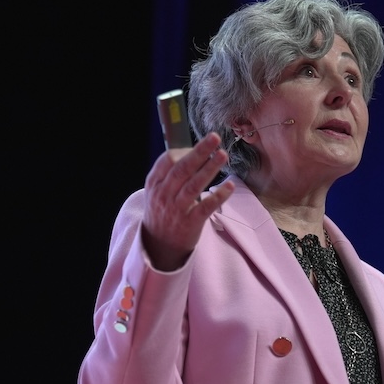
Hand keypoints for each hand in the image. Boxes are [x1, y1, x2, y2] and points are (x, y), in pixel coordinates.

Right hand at [141, 133, 234, 270]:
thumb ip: (169, 172)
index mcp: (154, 184)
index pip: (166, 161)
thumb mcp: (156, 191)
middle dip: (199, 152)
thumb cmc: (161, 210)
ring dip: (209, 169)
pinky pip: (205, 207)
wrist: (158, 245)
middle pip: (182, 169)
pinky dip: (217, 196)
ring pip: (194, 186)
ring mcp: (177, 209)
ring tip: (223, 155)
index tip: (198, 144)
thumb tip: (192, 150)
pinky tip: (229, 185)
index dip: (184, 150)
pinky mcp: (190, 223)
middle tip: (215, 138)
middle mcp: (164, 195)